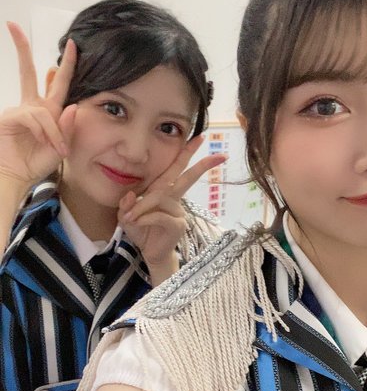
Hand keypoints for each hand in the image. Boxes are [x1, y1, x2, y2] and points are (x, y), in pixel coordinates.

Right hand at [0, 23, 76, 188]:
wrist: (16, 178)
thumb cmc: (36, 164)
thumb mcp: (61, 147)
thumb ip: (68, 128)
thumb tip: (74, 105)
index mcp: (49, 112)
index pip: (58, 84)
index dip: (66, 66)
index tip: (72, 45)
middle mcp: (33, 106)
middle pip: (29, 71)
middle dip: (22, 48)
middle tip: (13, 26)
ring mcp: (20, 110)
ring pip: (44, 109)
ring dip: (54, 130)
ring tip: (57, 148)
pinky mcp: (10, 117)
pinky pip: (34, 117)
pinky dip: (44, 131)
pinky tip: (44, 142)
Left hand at [117, 134, 225, 282]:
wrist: (149, 254)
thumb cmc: (140, 231)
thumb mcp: (127, 215)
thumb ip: (126, 204)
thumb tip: (131, 195)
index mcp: (165, 191)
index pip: (177, 168)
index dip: (187, 152)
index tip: (200, 136)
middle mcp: (175, 198)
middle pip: (188, 176)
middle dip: (201, 163)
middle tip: (216, 150)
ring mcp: (179, 211)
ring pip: (160, 198)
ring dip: (142, 207)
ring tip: (130, 218)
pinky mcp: (178, 225)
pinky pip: (160, 215)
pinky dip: (145, 218)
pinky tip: (137, 223)